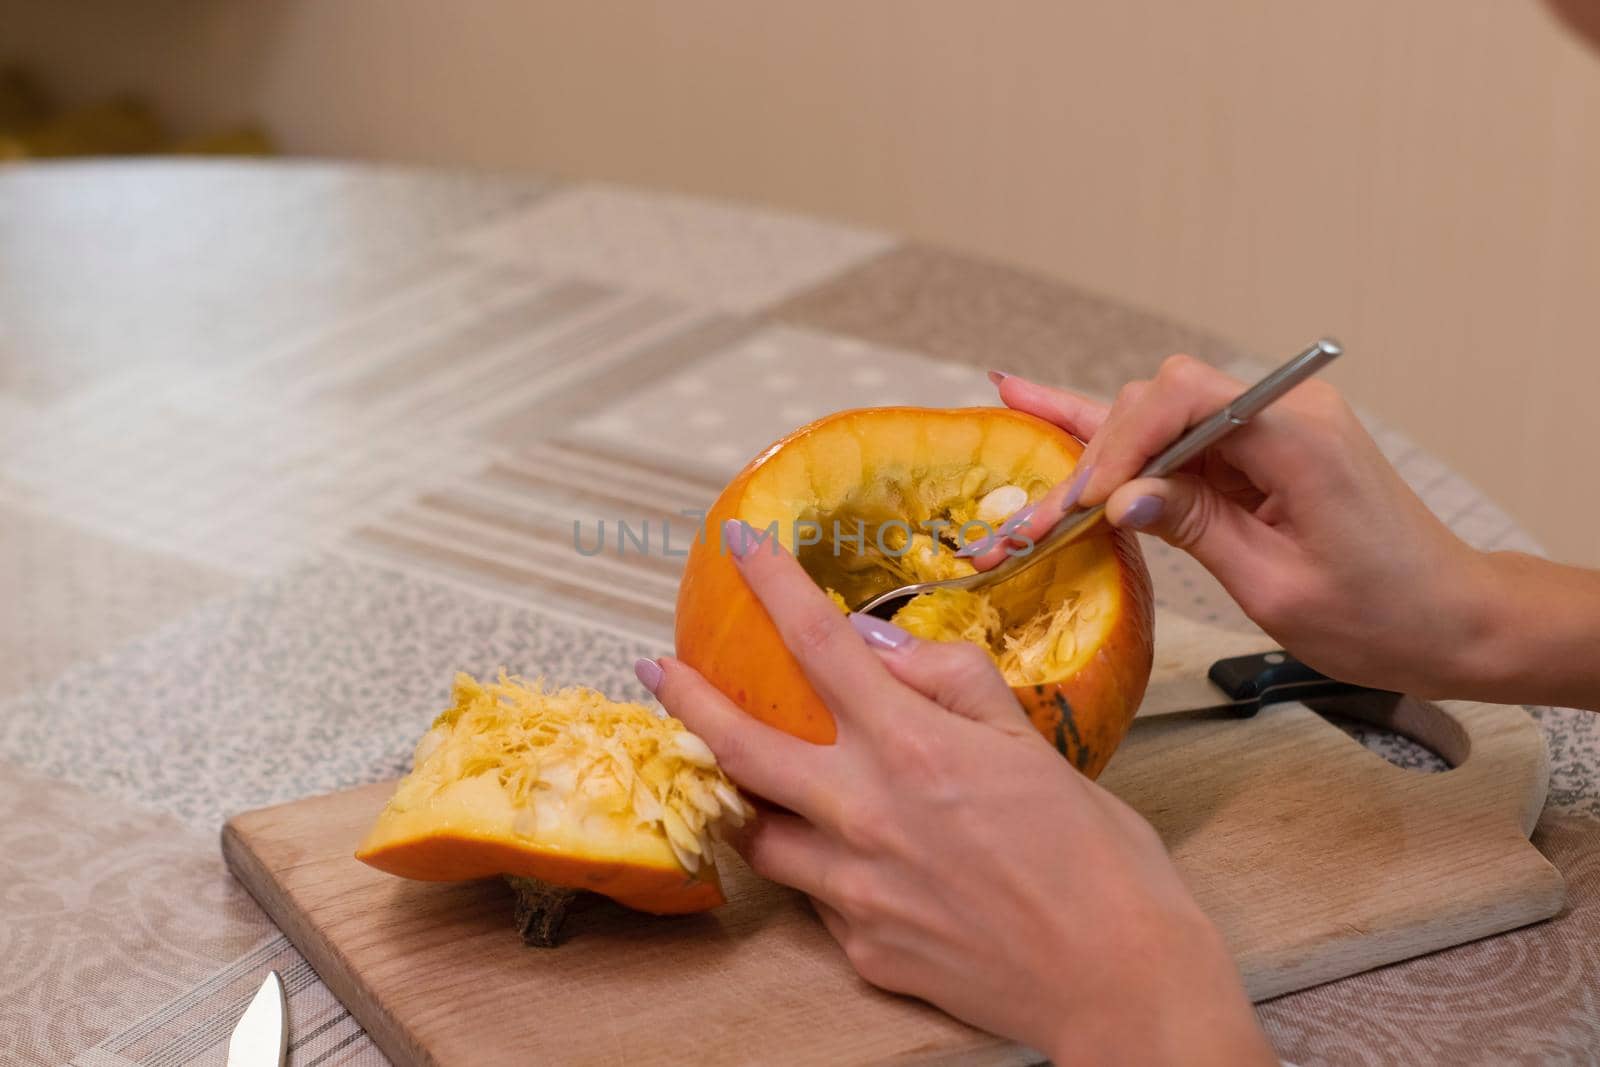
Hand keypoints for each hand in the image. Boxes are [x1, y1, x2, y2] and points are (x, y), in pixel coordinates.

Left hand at [638, 523, 1273, 1063]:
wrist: (1120, 981)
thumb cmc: (1098, 858)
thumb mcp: (1034, 745)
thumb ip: (951, 683)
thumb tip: (878, 647)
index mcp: (914, 749)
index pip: (818, 644)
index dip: (770, 585)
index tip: (739, 543)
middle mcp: (866, 815)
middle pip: (741, 746)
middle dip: (687, 699)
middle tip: (657, 669)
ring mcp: (855, 890)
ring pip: (760, 833)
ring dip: (747, 798)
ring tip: (751, 780)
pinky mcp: (861, 949)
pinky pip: (817, 897)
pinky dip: (823, 868)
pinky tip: (858, 863)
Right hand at [985, 356, 1510, 698]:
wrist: (1452, 621)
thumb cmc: (1381, 614)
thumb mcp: (1277, 584)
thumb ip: (1196, 528)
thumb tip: (1120, 500)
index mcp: (1297, 433)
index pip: (1181, 402)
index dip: (1122, 447)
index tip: (1092, 507)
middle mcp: (1283, 411)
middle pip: (1162, 401)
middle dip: (1100, 455)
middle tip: (1049, 517)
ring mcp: (1271, 428)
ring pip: (1161, 416)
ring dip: (1098, 450)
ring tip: (1026, 451)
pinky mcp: (1259, 453)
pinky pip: (1180, 438)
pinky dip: (1120, 438)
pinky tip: (1045, 405)